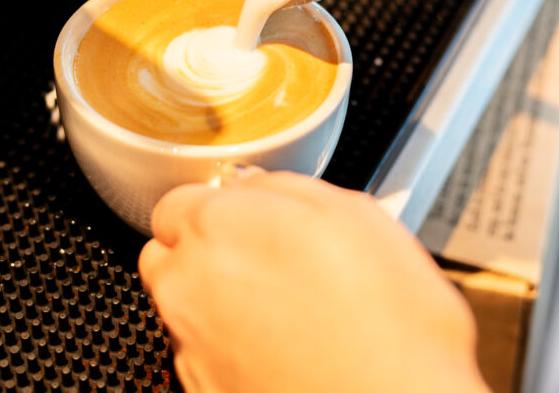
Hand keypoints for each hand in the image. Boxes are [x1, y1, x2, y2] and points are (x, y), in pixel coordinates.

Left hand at [138, 170, 488, 392]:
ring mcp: (188, 342)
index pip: (178, 201)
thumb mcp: (356, 214)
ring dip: (214, 301)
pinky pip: (198, 354)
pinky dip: (225, 348)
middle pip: (169, 253)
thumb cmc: (389, 323)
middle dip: (204, 253)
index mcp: (218, 224)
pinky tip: (279, 350)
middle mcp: (187, 282)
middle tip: (265, 264)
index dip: (217, 211)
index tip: (247, 223)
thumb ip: (285, 187)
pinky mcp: (198, 386)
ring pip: (181, 306)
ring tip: (281, 312)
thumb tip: (259, 185)